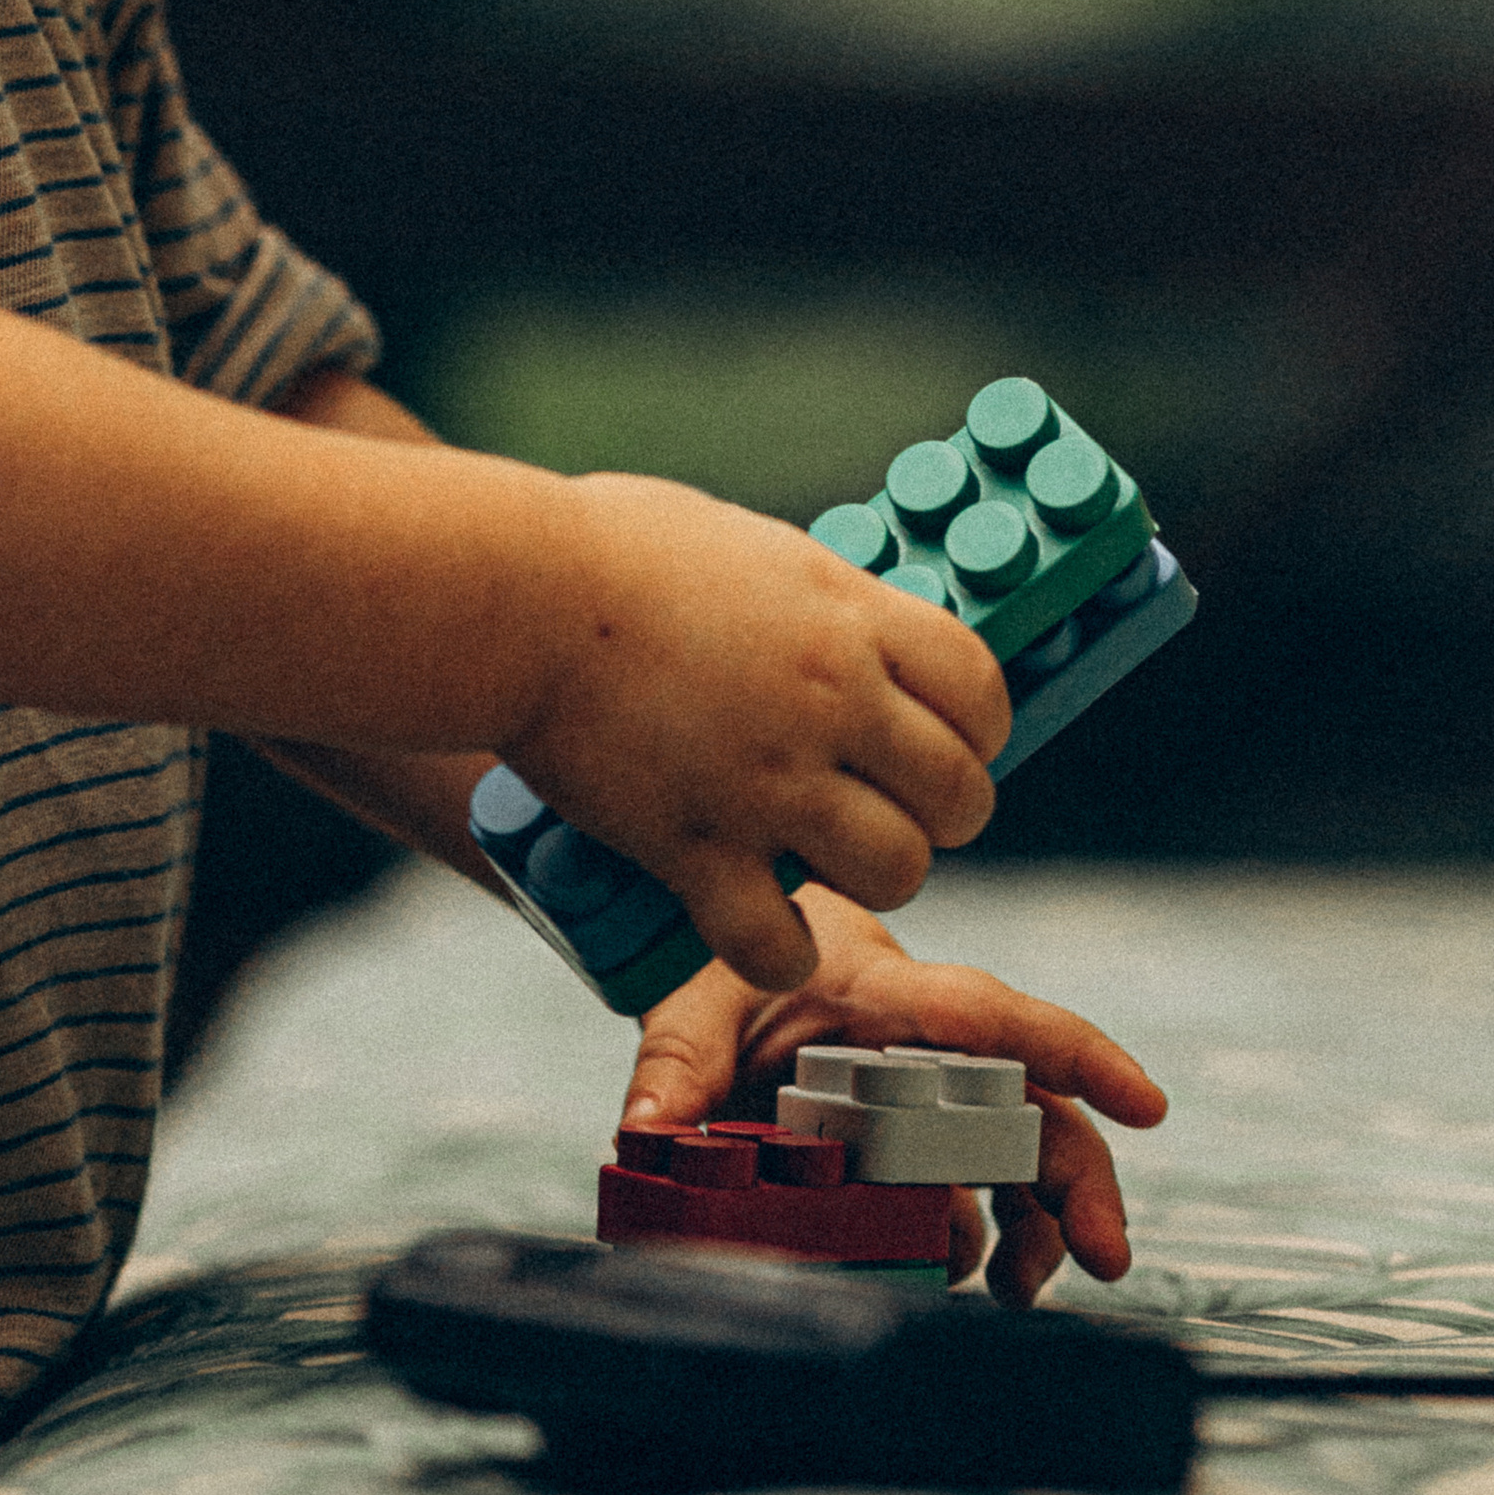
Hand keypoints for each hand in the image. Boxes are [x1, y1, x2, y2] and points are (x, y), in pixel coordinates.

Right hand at [503, 476, 1006, 995]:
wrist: (512, 596)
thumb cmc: (604, 549)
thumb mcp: (745, 545)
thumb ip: (813, 601)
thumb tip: (848, 625)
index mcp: (847, 616)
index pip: (981, 690)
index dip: (978, 730)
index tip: (950, 743)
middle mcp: (828, 701)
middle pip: (960, 795)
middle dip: (939, 816)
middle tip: (894, 813)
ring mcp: (768, 781)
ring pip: (896, 872)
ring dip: (871, 877)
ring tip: (827, 863)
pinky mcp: (697, 847)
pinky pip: (779, 942)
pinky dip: (778, 949)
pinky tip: (760, 928)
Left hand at [619, 889, 1165, 1304]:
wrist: (741, 957)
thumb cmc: (733, 963)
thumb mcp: (695, 1000)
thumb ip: (674, 1065)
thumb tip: (644, 1133)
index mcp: (886, 995)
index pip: (991, 1016)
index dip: (1072, 1053)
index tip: (1146, 1104)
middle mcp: (934, 1046)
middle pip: (1031, 1107)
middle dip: (1080, 1182)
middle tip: (1106, 1258)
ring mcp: (936, 1096)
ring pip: (1019, 1157)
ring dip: (1038, 1226)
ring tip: (1019, 1292)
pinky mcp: (923, 1139)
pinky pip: (978, 1189)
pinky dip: (987, 1238)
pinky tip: (976, 1280)